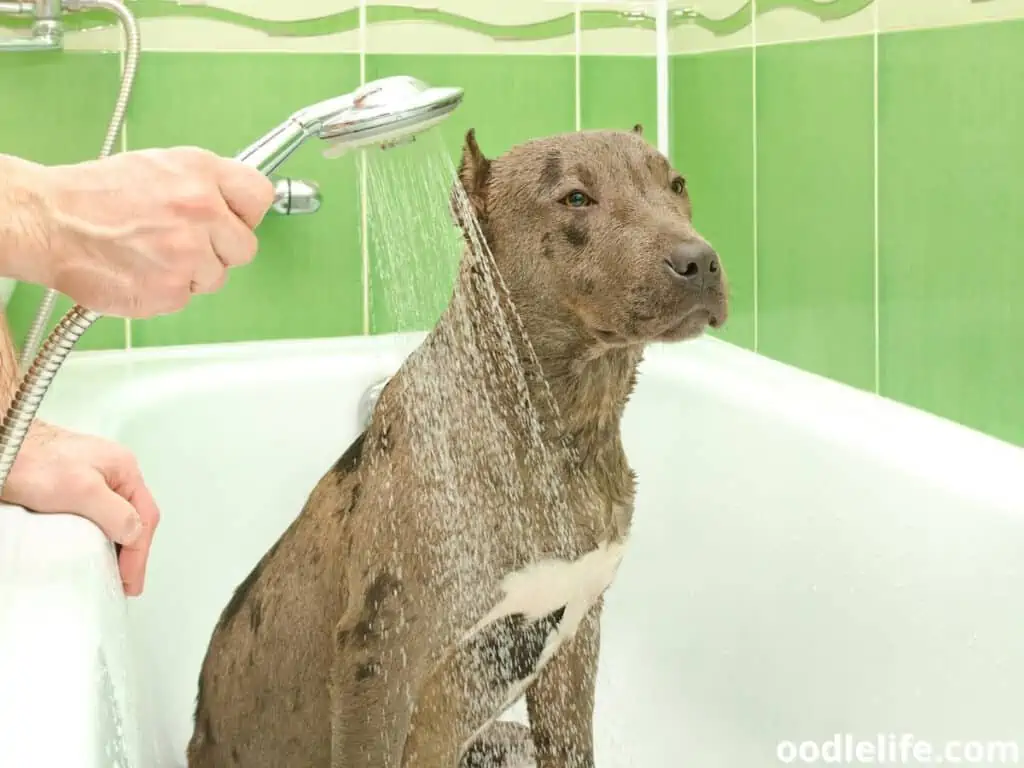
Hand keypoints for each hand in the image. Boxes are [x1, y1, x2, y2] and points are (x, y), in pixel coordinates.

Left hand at [2, 421, 159, 595]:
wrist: (5, 439)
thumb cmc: (32, 459)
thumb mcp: (81, 490)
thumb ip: (115, 512)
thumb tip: (135, 533)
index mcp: (124, 469)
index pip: (144, 518)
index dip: (139, 554)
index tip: (131, 582)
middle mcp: (113, 471)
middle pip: (135, 517)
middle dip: (134, 551)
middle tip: (127, 581)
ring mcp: (94, 476)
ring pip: (117, 515)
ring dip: (118, 543)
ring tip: (114, 570)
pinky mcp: (73, 484)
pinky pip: (97, 513)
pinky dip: (101, 534)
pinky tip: (93, 545)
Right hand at [7, 147, 274, 316]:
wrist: (49, 222)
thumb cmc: (95, 195)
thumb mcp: (160, 166)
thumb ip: (205, 184)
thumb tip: (235, 201)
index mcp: (200, 173)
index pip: (259, 196)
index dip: (245, 213)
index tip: (234, 219)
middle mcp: (200, 211)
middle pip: (245, 247)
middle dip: (219, 249)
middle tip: (185, 241)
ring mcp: (188, 254)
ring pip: (216, 276)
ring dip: (192, 271)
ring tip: (153, 253)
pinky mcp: (171, 291)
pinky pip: (187, 296)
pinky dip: (166, 289)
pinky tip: (141, 270)